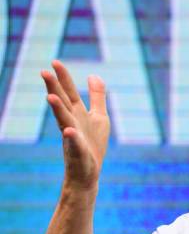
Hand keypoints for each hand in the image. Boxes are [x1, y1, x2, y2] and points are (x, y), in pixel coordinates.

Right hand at [42, 60, 109, 191]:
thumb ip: (97, 96)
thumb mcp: (99, 116)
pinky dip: (72, 137)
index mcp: (77, 113)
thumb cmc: (92, 144)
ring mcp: (73, 137)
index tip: (55, 62)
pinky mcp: (78, 152)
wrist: (88, 171)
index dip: (63, 78)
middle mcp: (72, 122)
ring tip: (50, 98)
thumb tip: (94, 74)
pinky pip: (74, 143)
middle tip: (44, 72)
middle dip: (54, 89)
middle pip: (62, 103)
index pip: (69, 93)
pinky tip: (69, 131)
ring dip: (57, 109)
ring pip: (64, 121)